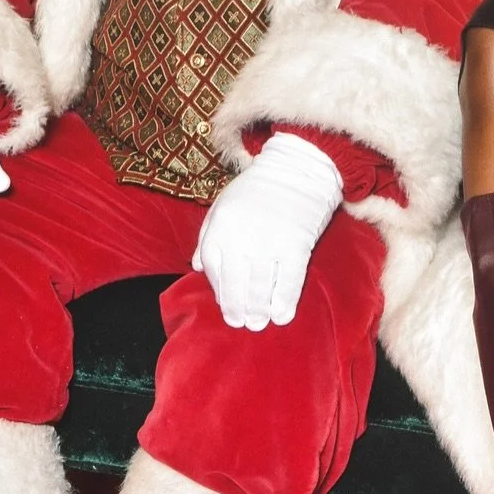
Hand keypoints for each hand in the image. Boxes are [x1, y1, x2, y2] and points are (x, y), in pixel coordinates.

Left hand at [192, 133, 342, 330]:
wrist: (297, 169)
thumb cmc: (257, 189)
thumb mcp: (224, 204)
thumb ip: (207, 235)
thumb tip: (195, 266)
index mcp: (222, 222)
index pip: (213, 264)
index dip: (218, 288)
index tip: (225, 304)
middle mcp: (242, 233)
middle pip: (235, 281)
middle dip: (237, 307)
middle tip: (242, 324)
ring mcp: (269, 239)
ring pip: (260, 285)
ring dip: (259, 309)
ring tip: (259, 322)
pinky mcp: (296, 243)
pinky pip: (289, 279)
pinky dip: (284, 300)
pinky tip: (282, 315)